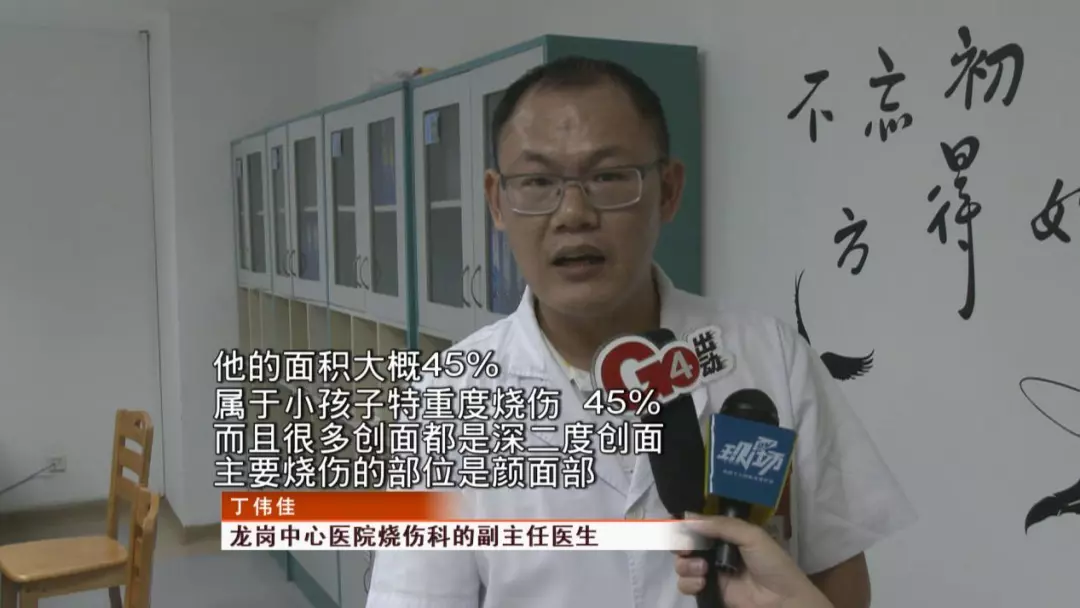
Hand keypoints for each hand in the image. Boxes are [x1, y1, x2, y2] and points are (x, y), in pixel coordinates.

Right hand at [673, 515, 833, 607]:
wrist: (783, 599)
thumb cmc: (771, 563)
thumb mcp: (751, 536)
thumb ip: (721, 525)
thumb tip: (688, 517)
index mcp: (727, 535)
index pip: (699, 526)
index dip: (686, 526)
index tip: (678, 527)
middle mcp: (716, 552)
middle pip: (686, 545)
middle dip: (681, 545)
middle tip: (686, 549)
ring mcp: (711, 573)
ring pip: (683, 565)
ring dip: (685, 565)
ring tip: (702, 568)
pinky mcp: (709, 592)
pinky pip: (687, 585)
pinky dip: (689, 583)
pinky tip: (701, 583)